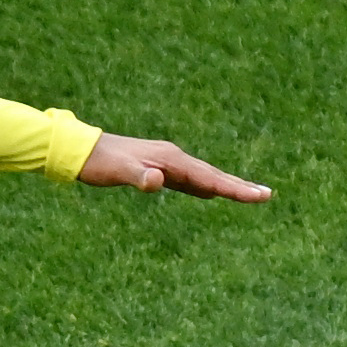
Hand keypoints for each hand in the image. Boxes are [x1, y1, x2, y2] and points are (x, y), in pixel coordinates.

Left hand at [76, 134, 267, 201]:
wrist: (79, 150)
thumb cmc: (98, 163)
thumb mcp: (117, 172)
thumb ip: (138, 177)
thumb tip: (158, 182)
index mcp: (171, 160)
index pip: (209, 177)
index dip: (234, 188)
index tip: (260, 196)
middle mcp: (173, 158)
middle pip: (212, 174)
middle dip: (239, 186)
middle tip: (267, 196)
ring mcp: (166, 162)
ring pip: (203, 176)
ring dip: (225, 185)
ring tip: (248, 194)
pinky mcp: (157, 168)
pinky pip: (187, 179)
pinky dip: (203, 185)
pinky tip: (209, 191)